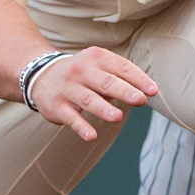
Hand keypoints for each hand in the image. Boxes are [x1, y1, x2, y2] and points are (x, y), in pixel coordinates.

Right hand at [28, 45, 157, 141]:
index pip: (121, 67)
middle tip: (140, 100)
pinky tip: (91, 136)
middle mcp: (81, 70)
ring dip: (103, 108)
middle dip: (124, 91)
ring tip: (118, 117)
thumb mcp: (98, 66)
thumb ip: (119, 77)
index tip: (153, 91)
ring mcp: (68, 88)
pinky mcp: (57, 106)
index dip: (138, 79)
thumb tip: (146, 93)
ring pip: (88, 99)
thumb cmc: (81, 73)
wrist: (42, 76)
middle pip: (106, 82)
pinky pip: (71, 118)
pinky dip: (81, 127)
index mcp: (96, 57)